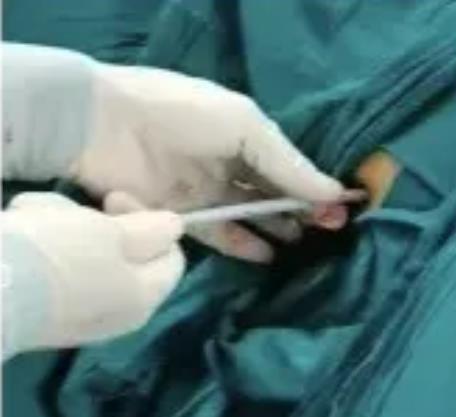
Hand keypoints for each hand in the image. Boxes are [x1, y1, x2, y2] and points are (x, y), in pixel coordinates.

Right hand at [3, 193, 183, 351]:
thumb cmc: (58, 258)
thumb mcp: (113, 235)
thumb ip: (150, 231)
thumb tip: (175, 229)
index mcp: (143, 297)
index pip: (170, 256)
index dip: (151, 221)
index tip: (114, 199)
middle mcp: (114, 310)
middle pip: (122, 249)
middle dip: (92, 220)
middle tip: (66, 210)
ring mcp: (76, 311)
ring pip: (81, 248)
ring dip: (58, 222)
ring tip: (31, 217)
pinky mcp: (41, 306)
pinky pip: (51, 262)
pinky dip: (35, 238)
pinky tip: (17, 225)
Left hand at [70, 64, 347, 261]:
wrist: (105, 125)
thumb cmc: (183, 115)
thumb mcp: (245, 126)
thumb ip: (287, 164)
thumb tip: (334, 192)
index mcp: (246, 134)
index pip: (289, 166)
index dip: (315, 188)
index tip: (343, 211)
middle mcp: (229, 164)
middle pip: (272, 193)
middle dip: (302, 212)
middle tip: (329, 234)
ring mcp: (206, 192)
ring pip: (250, 217)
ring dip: (277, 231)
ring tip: (305, 248)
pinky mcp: (183, 217)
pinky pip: (220, 234)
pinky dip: (243, 245)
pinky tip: (268, 255)